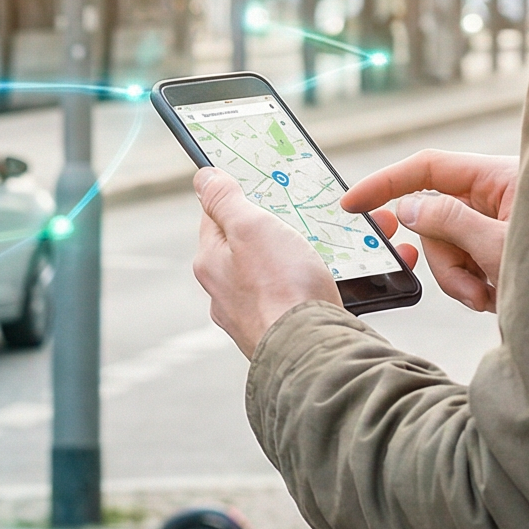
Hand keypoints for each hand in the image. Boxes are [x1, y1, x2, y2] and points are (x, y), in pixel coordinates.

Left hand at [193, 168, 343, 358]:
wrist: (311, 350)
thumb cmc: (281, 288)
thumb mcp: (250, 227)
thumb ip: (226, 200)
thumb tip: (204, 177)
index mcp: (210, 262)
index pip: (215, 216)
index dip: (238, 197)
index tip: (260, 188)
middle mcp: (224, 292)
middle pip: (245, 246)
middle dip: (271, 231)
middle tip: (299, 221)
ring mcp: (251, 315)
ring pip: (271, 274)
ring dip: (294, 259)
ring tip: (319, 253)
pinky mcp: (279, 331)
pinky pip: (291, 298)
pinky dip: (306, 286)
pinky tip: (324, 284)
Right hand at [340, 151, 517, 312]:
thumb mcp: (498, 244)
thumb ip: (449, 221)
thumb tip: (406, 208)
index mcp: (498, 178)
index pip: (429, 168)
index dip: (386, 182)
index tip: (351, 204)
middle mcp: (495, 197)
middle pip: (434, 220)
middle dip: (446, 262)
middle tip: (472, 290)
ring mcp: (495, 226)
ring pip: (446, 249)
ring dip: (460, 280)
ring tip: (490, 298)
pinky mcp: (496, 251)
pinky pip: (463, 265)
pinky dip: (473, 286)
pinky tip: (500, 296)